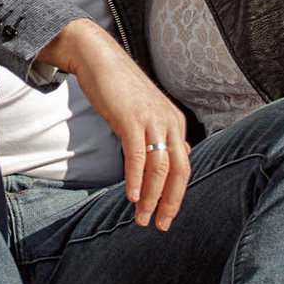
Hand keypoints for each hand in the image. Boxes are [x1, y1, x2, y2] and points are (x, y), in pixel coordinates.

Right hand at [39, 20, 190, 228]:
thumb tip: (168, 160)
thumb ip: (158, 137)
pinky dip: (136, 178)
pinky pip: (137, 155)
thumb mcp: (145, 115)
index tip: (166, 215)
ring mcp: (151, 120)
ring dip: (151, 196)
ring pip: (159, 167)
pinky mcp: (131, 118)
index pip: (183, 167)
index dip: (177, 194)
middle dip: (170, 201)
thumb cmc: (120, 90)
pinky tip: (131, 196)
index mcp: (175, 124)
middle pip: (178, 170)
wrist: (100, 59)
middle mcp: (169, 122)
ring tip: (142, 217)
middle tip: (161, 224)